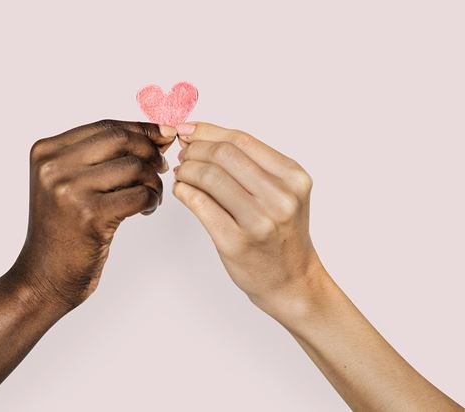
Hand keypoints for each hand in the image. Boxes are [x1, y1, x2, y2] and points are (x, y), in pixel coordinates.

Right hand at [10, 119, 176, 311]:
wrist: (42, 277)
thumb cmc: (62, 230)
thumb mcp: (67, 184)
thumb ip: (100, 157)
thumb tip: (156, 134)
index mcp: (46, 151)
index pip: (105, 127)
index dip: (141, 129)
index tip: (164, 135)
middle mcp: (53, 166)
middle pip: (121, 140)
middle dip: (150, 151)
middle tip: (160, 168)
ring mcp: (70, 190)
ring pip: (134, 167)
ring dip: (153, 181)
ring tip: (150, 197)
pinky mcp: (90, 215)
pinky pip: (139, 194)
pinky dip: (152, 200)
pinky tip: (145, 210)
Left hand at [173, 122, 321, 319]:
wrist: (293, 281)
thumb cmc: (282, 234)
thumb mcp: (282, 193)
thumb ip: (250, 165)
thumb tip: (200, 136)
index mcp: (293, 177)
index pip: (242, 140)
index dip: (208, 131)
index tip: (189, 131)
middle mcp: (281, 197)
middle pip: (223, 155)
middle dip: (195, 150)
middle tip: (184, 156)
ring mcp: (259, 221)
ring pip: (209, 176)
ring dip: (187, 170)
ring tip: (183, 174)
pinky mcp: (236, 242)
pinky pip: (200, 204)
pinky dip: (184, 191)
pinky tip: (182, 191)